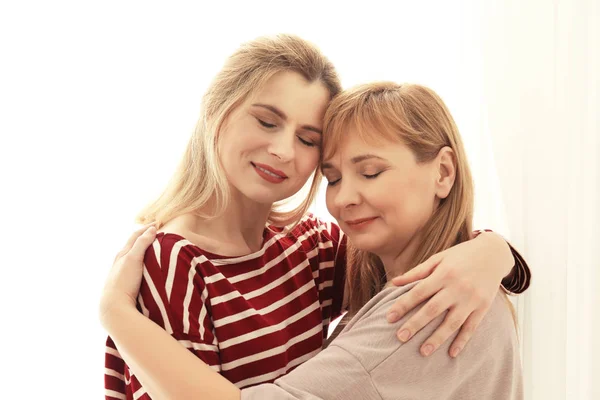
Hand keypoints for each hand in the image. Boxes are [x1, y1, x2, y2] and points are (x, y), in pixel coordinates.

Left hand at [99, 225, 156, 323]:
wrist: (114, 307)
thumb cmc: (123, 282)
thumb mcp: (133, 259)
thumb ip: (142, 243)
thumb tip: (152, 229)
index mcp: (122, 254)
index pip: (135, 236)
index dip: (146, 228)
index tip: (157, 224)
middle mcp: (120, 262)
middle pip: (133, 244)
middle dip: (144, 237)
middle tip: (156, 232)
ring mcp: (122, 273)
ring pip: (133, 256)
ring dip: (142, 249)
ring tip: (152, 247)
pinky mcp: (125, 283)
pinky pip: (134, 267)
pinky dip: (142, 261)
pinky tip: (146, 267)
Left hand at [386, 232, 512, 357]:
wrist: (494, 253)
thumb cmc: (460, 256)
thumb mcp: (438, 258)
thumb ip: (416, 272)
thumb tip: (393, 282)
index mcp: (443, 274)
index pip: (419, 292)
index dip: (403, 305)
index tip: (389, 318)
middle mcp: (457, 287)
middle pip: (433, 309)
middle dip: (415, 324)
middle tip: (400, 338)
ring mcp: (471, 299)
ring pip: (452, 322)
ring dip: (437, 338)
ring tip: (423, 352)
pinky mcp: (483, 307)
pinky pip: (471, 327)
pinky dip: (462, 341)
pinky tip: (452, 354)